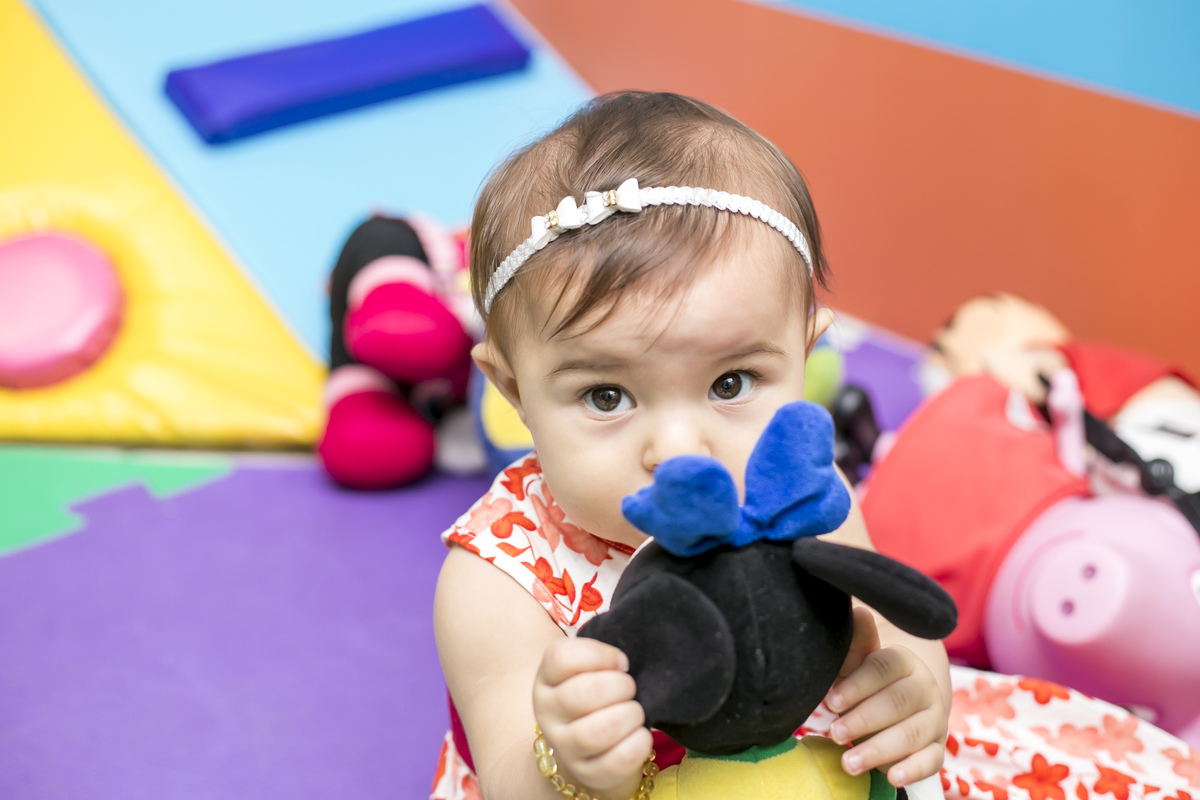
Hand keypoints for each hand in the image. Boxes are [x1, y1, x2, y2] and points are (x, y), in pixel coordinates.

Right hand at [532, 638, 652, 794]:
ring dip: (629, 716)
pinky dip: (638, 744)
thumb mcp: (588, 671)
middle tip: (630, 688)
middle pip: (583, 693)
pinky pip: (616, 761)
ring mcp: (565, 747)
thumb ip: (601, 658)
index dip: (599, 654)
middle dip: (620, 686)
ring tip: (635, 712)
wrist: (590, 747)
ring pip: (598, 731)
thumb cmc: (596, 698)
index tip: (620, 662)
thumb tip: (621, 661)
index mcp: (547, 680)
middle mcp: (548, 714)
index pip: (562, 657)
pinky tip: (640, 734)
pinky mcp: (588, 773)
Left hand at [825, 608, 948, 786]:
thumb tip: (859, 613)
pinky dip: (912, 770)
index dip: (858, 685)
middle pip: (898, 702)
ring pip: (912, 733)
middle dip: (863, 719)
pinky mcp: (935, 748)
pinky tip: (891, 777)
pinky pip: (931, 761)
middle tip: (834, 732)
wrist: (896, 702)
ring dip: (879, 749)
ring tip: (848, 761)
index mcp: (905, 661)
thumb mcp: (855, 662)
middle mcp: (925, 688)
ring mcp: (934, 719)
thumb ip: (856, 644)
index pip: (885, 668)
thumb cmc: (865, 680)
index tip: (831, 701)